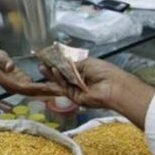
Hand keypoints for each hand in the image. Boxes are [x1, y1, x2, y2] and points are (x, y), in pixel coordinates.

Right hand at [0, 49, 61, 96]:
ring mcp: (17, 86)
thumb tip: (11, 67)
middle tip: (62, 91)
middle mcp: (14, 87)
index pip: (26, 87)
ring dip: (47, 91)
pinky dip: (43, 86)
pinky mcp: (19, 82)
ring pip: (34, 91)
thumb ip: (4, 62)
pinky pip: (33, 87)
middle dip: (47, 92)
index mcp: (10, 83)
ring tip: (61, 89)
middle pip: (33, 92)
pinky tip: (53, 84)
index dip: (39, 88)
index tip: (50, 88)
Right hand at [39, 57, 154, 126]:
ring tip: (42, 67)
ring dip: (52, 74)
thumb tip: (62, 63)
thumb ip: (72, 64)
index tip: (49, 57)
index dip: (59, 62)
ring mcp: (76, 89)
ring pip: (61, 81)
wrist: (112, 87)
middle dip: (52, 69)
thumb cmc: (103, 71)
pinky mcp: (74, 97)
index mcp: (85, 70)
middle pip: (63, 74)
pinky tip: (54, 70)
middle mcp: (79, 80)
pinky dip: (59, 79)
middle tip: (41, 63)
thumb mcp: (86, 62)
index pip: (69, 66)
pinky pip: (65, 87)